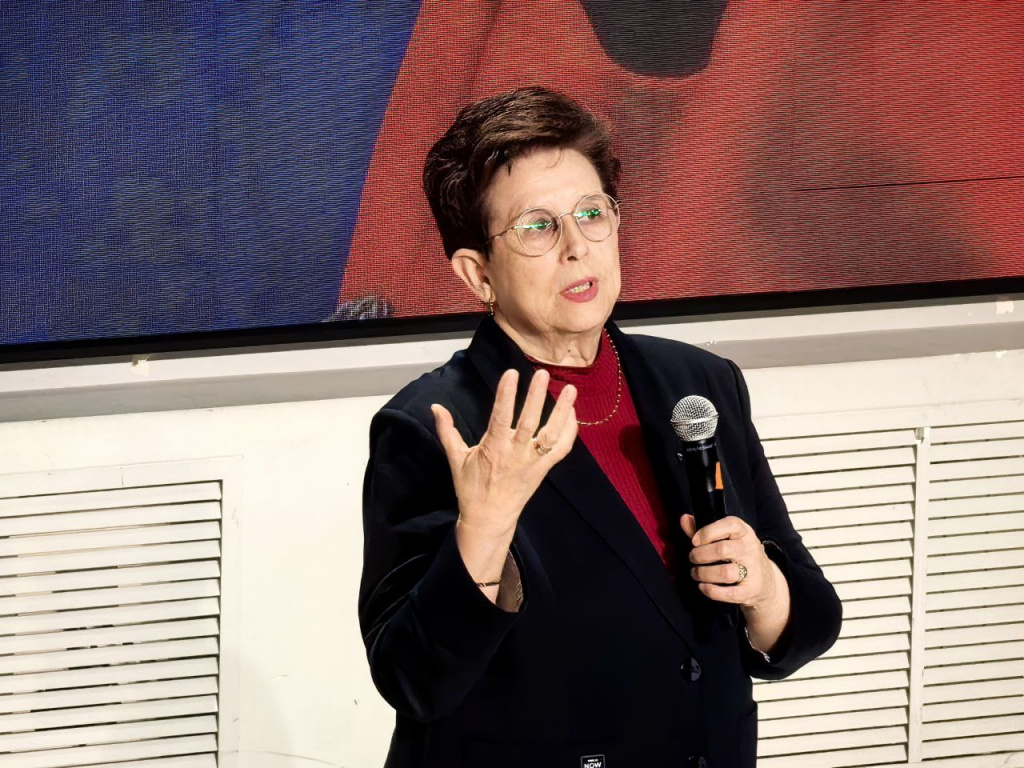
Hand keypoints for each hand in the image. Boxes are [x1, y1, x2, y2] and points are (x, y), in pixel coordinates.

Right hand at [432, 368, 577, 540]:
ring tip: (569, 389)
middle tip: (542, 373)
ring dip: (562, 412)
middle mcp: (516, 455)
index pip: (500, 418)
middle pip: (529, 423)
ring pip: (551, 436)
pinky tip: (571, 411)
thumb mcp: (456, 459)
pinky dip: (569, 431)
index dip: (506, 396)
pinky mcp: (544, 469)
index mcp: (493, 450)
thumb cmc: (471, 488)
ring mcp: (533, 462)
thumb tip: (435, 407)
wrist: (489, 519)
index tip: (510, 374)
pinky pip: (561, 450)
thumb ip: (447, 431)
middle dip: (536, 397)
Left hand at [681, 514, 776, 609]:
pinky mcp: (751, 590)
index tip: (694, 541)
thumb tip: (684, 519)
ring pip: (725, 572)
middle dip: (700, 555)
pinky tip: (703, 586)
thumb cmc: (739, 556)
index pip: (729, 525)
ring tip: (695, 573)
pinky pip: (729, 593)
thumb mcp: (727, 539)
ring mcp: (753, 571)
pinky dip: (711, 591)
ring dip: (704, 573)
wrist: (765, 582)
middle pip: (722, 550)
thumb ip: (704, 530)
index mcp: (744, 532)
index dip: (708, 532)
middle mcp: (751, 549)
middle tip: (693, 558)